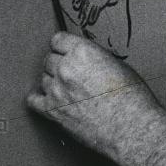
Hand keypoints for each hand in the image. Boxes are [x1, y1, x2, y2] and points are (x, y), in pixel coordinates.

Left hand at [26, 32, 162, 160]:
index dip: (64, 45)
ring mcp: (57, 91)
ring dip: (52, 81)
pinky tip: (47, 97)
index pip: (58, 40)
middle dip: (58, 63)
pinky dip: (40, 98)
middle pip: (48, 59)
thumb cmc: (131, 97)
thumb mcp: (118, 64)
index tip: (66, 49)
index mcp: (83, 52)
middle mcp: (66, 69)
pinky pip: (34, 101)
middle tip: (70, 71)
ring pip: (43, 79)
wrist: (129, 126)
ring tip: (67, 87)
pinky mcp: (53, 112)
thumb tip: (86, 61)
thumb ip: (95, 59)